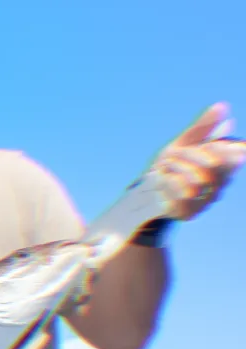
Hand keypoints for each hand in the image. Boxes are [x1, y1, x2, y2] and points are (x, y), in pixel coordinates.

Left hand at [153, 102, 245, 220]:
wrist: (145, 194)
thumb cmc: (169, 167)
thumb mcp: (184, 143)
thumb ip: (203, 127)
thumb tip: (222, 105)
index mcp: (223, 169)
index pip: (234, 158)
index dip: (225, 150)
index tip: (209, 145)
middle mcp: (218, 187)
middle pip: (212, 166)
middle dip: (189, 156)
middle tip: (171, 155)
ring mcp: (205, 202)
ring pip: (195, 179)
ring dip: (174, 169)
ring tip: (164, 169)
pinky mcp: (189, 213)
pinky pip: (179, 192)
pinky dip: (167, 182)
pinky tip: (160, 181)